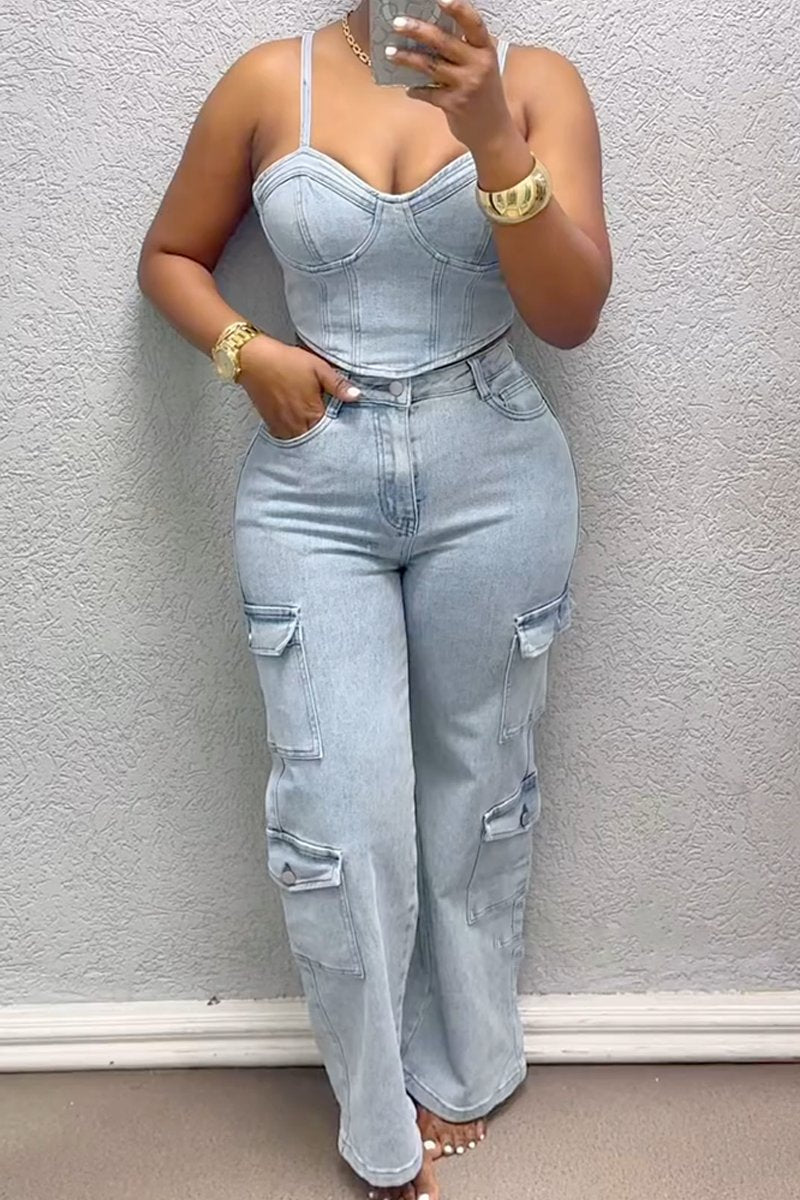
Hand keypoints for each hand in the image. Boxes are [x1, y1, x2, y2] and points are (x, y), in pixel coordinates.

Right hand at [237, 336, 360, 439]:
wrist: (252, 359)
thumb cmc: (285, 361)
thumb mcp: (317, 367)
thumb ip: (337, 385)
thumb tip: (356, 396)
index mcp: (311, 413)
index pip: (330, 433)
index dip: (338, 432)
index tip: (345, 431)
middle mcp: (296, 424)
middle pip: (315, 441)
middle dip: (324, 439)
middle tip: (331, 434)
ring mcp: (282, 426)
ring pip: (300, 441)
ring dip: (308, 438)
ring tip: (316, 432)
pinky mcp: (271, 423)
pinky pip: (286, 437)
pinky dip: (294, 435)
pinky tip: (299, 427)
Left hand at [388, 0, 513, 151]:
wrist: (493, 131)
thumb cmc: (483, 94)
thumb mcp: (481, 66)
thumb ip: (463, 49)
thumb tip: (428, 33)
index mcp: (485, 49)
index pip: (473, 23)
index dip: (458, 8)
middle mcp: (478, 64)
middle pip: (443, 42)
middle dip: (418, 30)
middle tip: (397, 23)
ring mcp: (466, 85)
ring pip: (430, 66)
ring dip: (407, 59)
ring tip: (390, 52)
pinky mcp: (454, 104)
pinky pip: (428, 92)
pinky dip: (415, 90)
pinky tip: (408, 89)